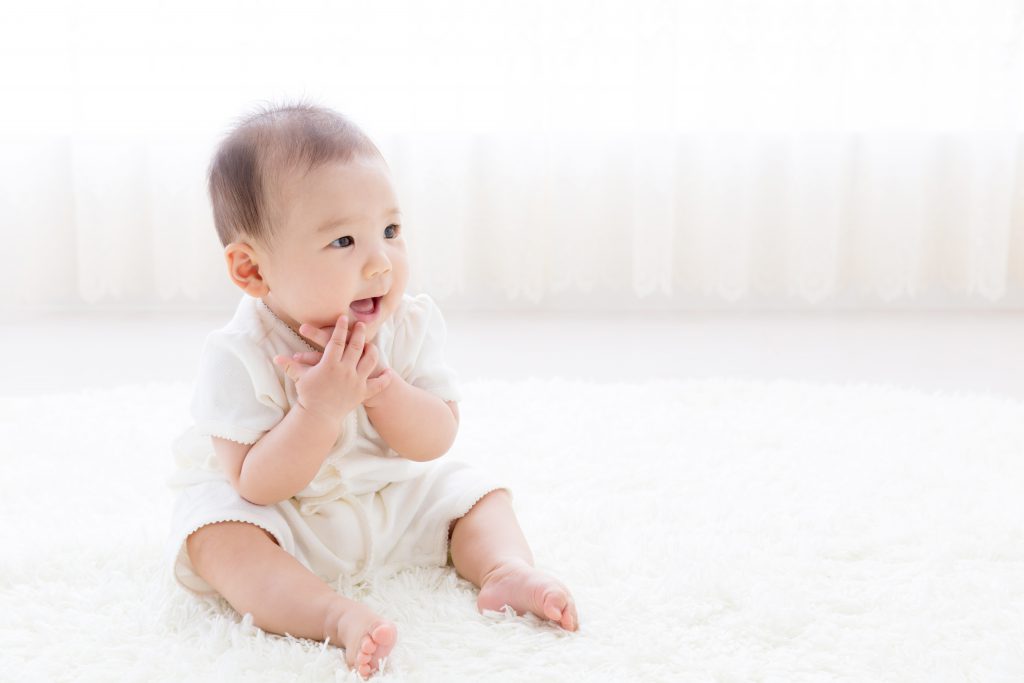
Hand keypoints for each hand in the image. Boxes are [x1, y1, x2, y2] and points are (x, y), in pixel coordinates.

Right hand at [272, 314, 391, 422]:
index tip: (343, 317)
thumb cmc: (308, 396)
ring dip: (372, 351)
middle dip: (358, 333)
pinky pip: (378, 385)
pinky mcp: (363, 393)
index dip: (340, 328)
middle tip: (361, 324)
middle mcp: (346, 370)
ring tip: (371, 344)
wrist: (319, 416)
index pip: (336, 341)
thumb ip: (290, 366)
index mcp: (330, 364)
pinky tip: (389, 373)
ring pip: (369, 361)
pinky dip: (385, 379)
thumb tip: (275, 357)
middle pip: (356, 346)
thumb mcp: (300, 378)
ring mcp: (356, 381)